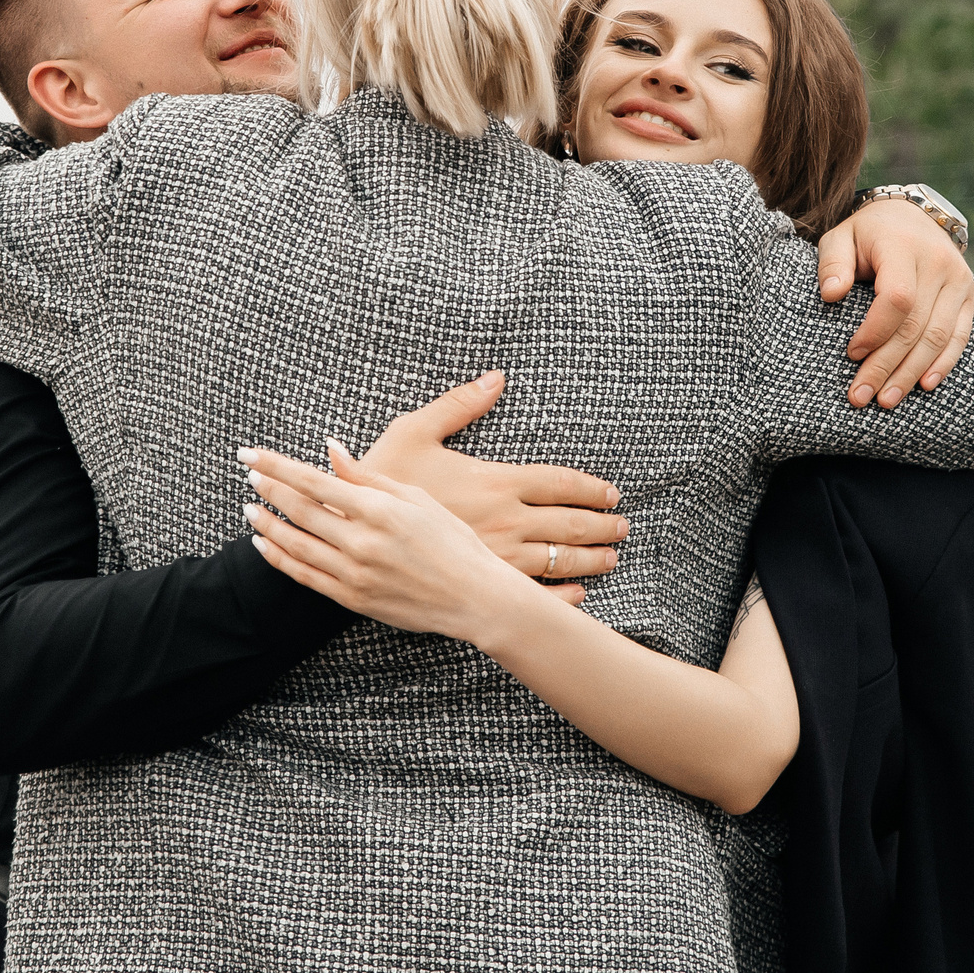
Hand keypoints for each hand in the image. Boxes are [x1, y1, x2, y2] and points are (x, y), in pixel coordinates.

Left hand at [239, 442, 585, 640]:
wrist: (474, 597)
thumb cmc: (452, 540)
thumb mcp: (415, 498)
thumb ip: (368, 476)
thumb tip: (331, 450)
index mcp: (378, 509)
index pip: (313, 480)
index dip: (276, 465)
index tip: (250, 453)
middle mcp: (361, 541)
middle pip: (298, 510)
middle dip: (268, 488)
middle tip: (249, 473)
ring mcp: (354, 573)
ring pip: (294, 545)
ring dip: (267, 524)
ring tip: (250, 507)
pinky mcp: (352, 598)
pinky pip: (304, 576)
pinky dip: (279, 558)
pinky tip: (265, 544)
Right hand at [360, 372, 626, 578]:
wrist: (351, 535)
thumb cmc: (382, 480)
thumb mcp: (414, 431)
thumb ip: (459, 405)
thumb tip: (495, 377)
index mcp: (494, 482)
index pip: (559, 483)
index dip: (590, 489)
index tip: (611, 493)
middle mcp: (504, 522)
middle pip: (570, 526)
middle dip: (601, 526)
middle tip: (621, 527)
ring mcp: (496, 557)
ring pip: (558, 562)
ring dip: (590, 561)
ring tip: (610, 558)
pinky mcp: (481, 583)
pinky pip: (533, 593)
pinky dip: (562, 595)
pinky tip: (578, 594)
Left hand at [817, 197, 973, 408]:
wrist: (912, 216)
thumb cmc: (867, 234)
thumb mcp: (840, 237)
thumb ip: (833, 264)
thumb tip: (830, 295)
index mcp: (904, 247)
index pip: (897, 299)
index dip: (875, 331)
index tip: (851, 354)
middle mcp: (938, 263)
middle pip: (916, 326)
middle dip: (887, 366)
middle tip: (861, 396)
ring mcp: (959, 280)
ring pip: (938, 336)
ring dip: (911, 373)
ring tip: (886, 400)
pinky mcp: (968, 295)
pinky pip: (959, 336)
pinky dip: (943, 363)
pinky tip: (924, 385)